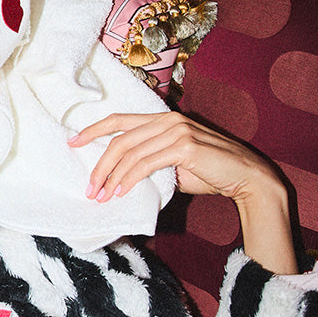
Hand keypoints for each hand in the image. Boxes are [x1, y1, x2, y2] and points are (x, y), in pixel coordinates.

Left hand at [70, 112, 296, 274]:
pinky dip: (130, 179)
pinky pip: (146, 164)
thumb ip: (149, 161)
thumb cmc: (209, 172)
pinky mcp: (185, 147)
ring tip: (101, 196)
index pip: (120, 120)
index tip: (72, 142)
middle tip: (89, 188)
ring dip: (111, 177)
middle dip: (99, 165)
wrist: (245, 177)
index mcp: (163, 120)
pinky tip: (121, 192)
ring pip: (130, 153)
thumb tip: (120, 176)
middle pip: (120, 139)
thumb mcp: (173, 164)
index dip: (93, 130)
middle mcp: (168, 120)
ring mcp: (177, 131)